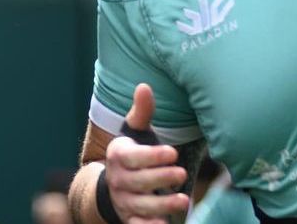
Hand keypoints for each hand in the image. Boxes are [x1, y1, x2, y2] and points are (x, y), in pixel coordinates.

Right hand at [104, 84, 189, 222]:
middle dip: (160, 179)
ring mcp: (123, 200)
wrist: (113, 184)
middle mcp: (118, 179)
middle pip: (138, 182)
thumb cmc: (133, 151)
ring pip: (141, 205)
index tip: (172, 153)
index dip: (152, 156)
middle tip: (181, 174)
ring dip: (161, 205)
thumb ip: (142, 111)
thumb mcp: (135, 131)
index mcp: (118, 155)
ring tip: (183, 201)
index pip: (133, 157)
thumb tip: (144, 86)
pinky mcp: (130, 217)